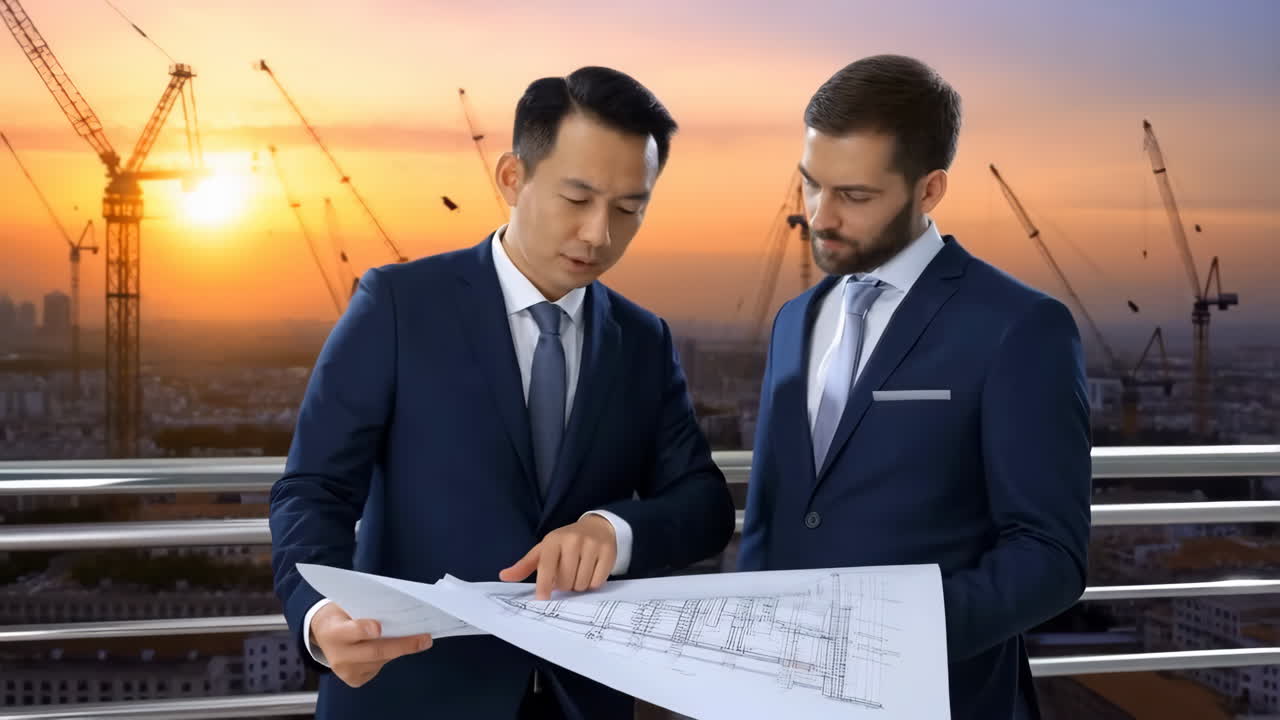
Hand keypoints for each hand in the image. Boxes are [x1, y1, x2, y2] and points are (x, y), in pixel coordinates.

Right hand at [310, 602, 431, 687]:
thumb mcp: (347, 606)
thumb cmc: (342, 615)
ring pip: (381, 660)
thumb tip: (399, 610)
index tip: (379, 627)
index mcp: (333, 632)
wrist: (323, 633)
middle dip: (403, 645)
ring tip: (418, 639)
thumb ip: (367, 610)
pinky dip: (389, 657)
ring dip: (400, 649)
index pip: (350, 631)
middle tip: (425, 639)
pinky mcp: (354, 680)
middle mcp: (338, 655)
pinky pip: (379, 667)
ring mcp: (346, 671)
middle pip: (374, 651)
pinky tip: (394, 648)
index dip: (364, 629)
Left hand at [499, 515, 617, 599]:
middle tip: (566, 576)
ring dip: (578, 585)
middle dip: (564, 585)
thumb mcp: (544, 550)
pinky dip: (593, 583)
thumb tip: (504, 576)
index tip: (541, 600)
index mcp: (554, 540)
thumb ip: (525, 565)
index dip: (543, 585)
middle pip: (565, 580)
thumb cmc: (565, 543)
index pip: (546, 566)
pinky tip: (591, 572)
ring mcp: (592, 545)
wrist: (597, 527)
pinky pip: (597, 581)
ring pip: (581, 583)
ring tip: (578, 573)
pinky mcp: (608, 552)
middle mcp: (573, 541)